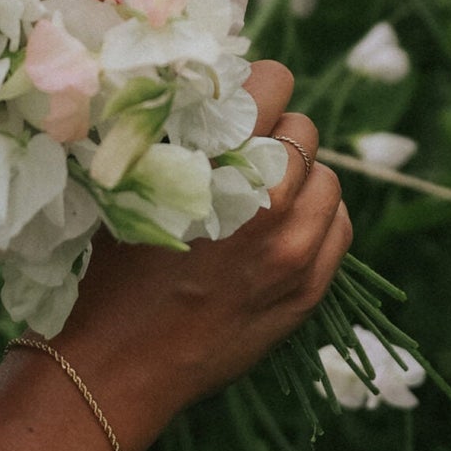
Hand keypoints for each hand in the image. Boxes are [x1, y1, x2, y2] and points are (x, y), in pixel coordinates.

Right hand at [55, 61, 349, 450]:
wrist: (115, 366)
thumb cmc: (111, 269)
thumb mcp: (134, 185)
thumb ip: (181, 136)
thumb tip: (222, 86)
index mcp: (218, 164)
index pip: (274, 83)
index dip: (257, 86)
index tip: (240, 103)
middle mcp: (266, 202)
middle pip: (304, 129)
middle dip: (275, 134)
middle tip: (243, 155)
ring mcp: (293, 251)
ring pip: (328, 178)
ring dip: (300, 178)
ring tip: (262, 196)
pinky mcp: (308, 290)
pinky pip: (339, 227)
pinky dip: (317, 220)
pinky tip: (283, 229)